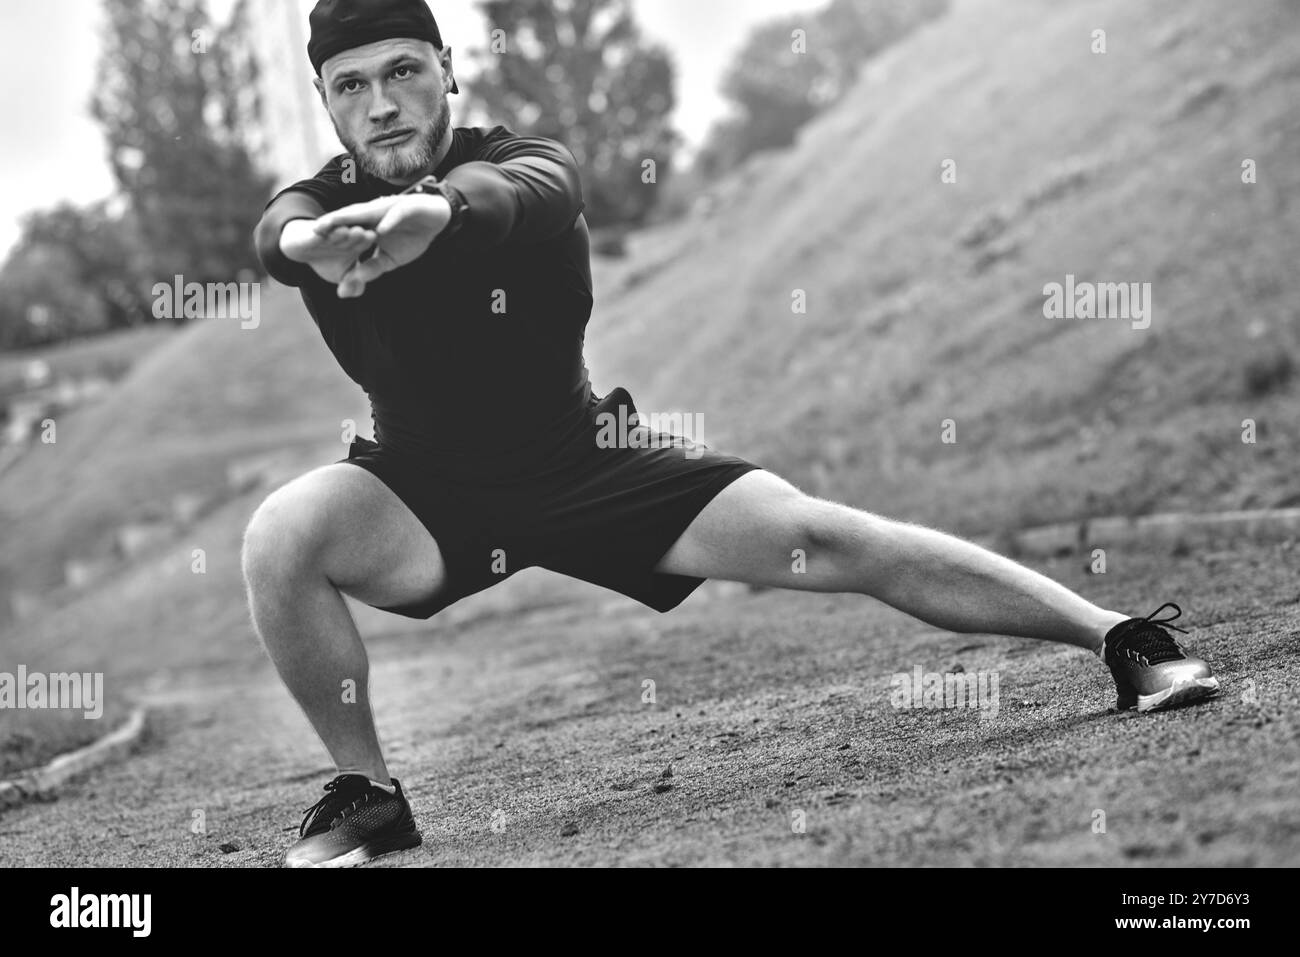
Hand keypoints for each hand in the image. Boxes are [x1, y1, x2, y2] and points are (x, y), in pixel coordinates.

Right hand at [279, 219, 377, 284]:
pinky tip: (333, 231)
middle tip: (371, 236)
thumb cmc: (324, 259)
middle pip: (355, 235)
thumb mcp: (340, 275)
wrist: (298, 248)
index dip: (373, 245)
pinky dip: (328, 231)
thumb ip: (353, 284)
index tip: (383, 246)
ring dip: (348, 232)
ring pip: (341, 231)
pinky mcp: (315, 230)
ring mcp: (330, 231)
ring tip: (356, 232)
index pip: (366, 242)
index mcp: (355, 241)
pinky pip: (323, 231)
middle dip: (363, 236)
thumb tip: (359, 292)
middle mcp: (344, 234)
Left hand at [313, 194, 452, 298]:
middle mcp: (375, 214)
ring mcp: (389, 210)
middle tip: (314, 230)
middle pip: (350, 218)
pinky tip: (381, 230)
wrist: (437, 218)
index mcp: (369, 225)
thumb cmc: (411, 236)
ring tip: (337, 223)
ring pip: (368, 213)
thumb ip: (370, 268)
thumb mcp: (389, 258)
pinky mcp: (406, 208)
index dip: (330, 235)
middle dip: (333, 223)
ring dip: (353, 218)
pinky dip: (389, 222)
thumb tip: (350, 284)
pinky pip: (396, 215)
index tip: (310, 243)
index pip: (346, 230)